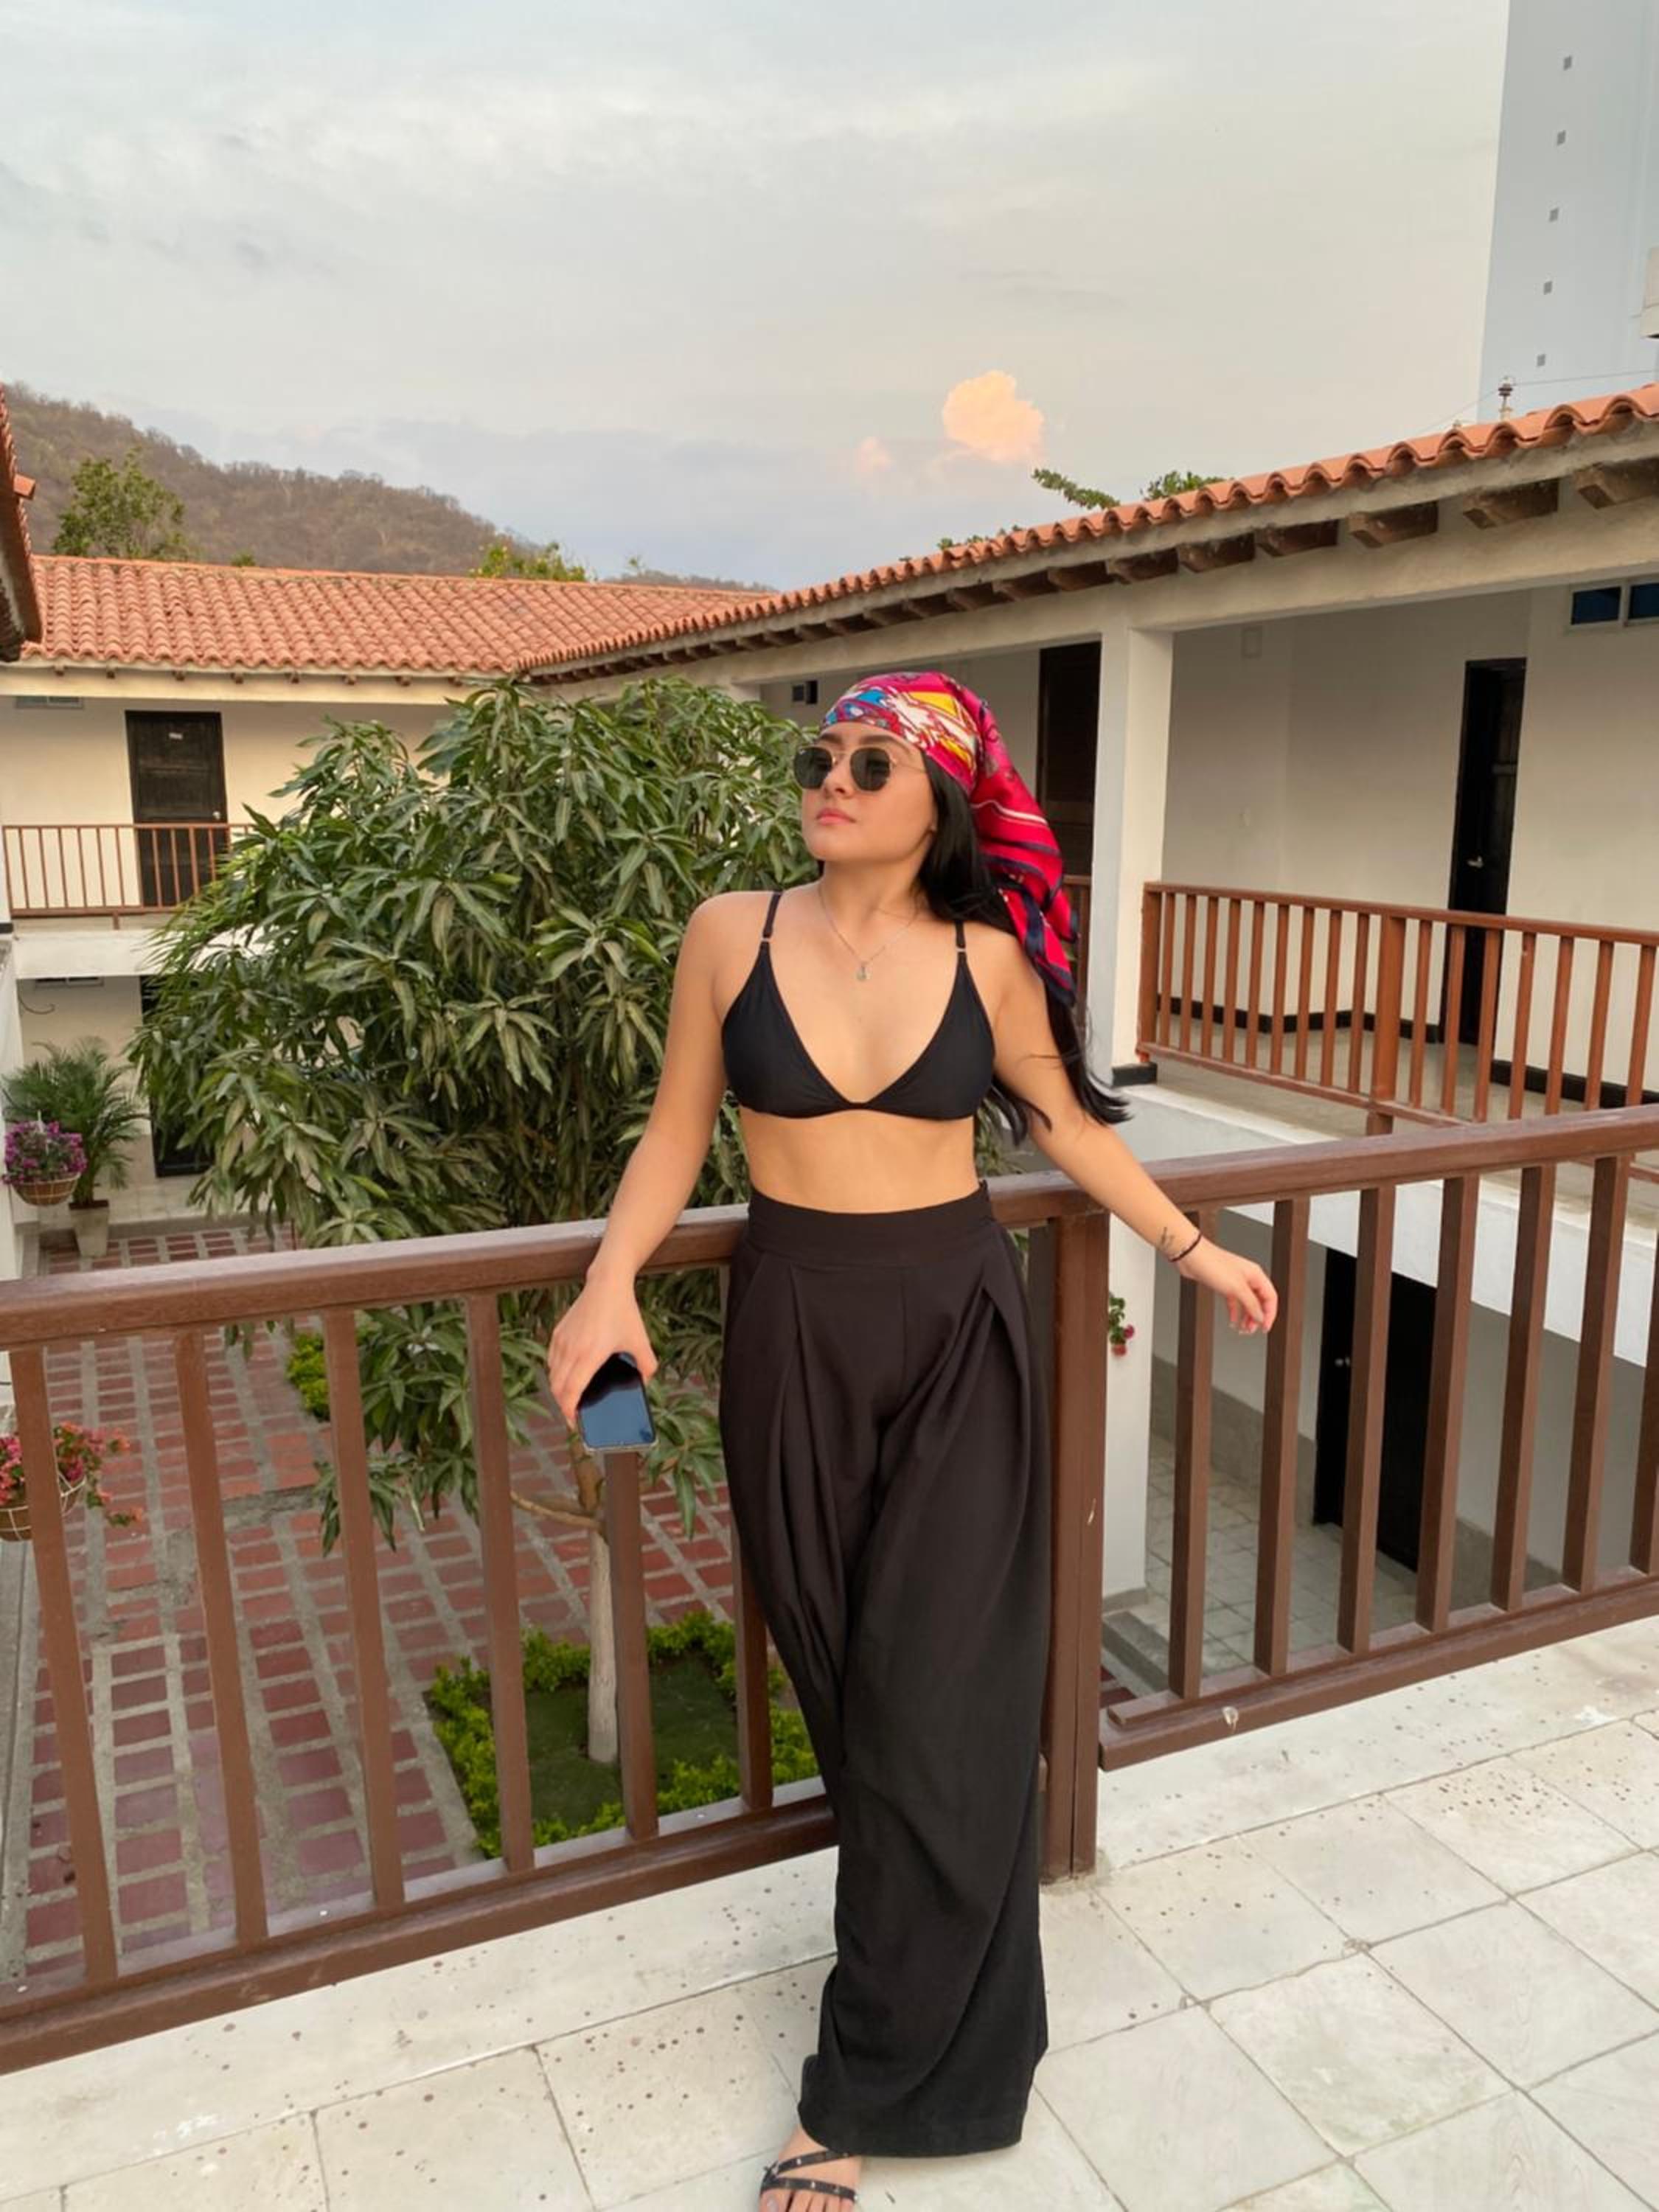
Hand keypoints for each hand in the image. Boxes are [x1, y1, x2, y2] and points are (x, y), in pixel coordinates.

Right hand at [545, 1272, 659, 1428]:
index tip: (574, 1422)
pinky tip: (567, 1377)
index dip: (569, 1411)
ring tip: (571, 1398)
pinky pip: (552, 1361)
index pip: (571, 1391)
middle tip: (574, 1414)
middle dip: (563, 1405)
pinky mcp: (558, 1333)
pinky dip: (556, 1373)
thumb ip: (647, 1366)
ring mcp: (562, 1340)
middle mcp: (571, 1349)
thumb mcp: (641, 1342)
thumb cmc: (624, 1312)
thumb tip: (643, 1383)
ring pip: (552, 1375)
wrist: (607, 1284)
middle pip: (557, 1388)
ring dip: (559, 1390)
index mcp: (590, 1355)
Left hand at [1176, 1237, 1277, 1335]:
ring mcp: (1235, 1282)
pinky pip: (1234, 1302)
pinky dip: (1234, 1312)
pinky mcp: (1224, 1285)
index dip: (1270, 1314)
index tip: (1264, 1327)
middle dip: (1256, 1317)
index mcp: (1256, 1275)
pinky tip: (1232, 1321)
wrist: (1192, 1257)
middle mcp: (1248, 1278)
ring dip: (1246, 1317)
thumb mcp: (1237, 1288)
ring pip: (1246, 1303)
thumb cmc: (1213, 1265)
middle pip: (1259, 1302)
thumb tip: (1260, 1317)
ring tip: (1243, 1329)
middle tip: (1251, 1330)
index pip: (1270, 1297)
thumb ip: (1251, 1304)